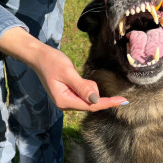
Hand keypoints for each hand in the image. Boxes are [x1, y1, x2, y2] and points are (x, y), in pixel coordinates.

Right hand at [0, 27, 126, 110]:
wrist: (39, 57)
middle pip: (91, 103)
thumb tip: (96, 100)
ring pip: (89, 98)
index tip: (123, 101)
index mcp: (64, 101)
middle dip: (94, 91)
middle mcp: (66, 105)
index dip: (108, 103)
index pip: (91, 106)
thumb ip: (82, 87)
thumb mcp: (67, 72)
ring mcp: (67, 101)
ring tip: (75, 76)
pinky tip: (76, 79)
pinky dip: (86, 86)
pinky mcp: (69, 96)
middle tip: (82, 77)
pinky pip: (84, 94)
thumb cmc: (51, 61)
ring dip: (89, 87)